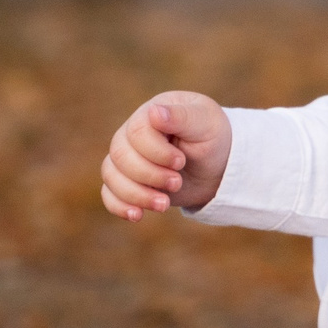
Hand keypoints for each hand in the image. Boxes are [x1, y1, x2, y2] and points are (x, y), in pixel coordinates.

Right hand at [99, 91, 231, 220]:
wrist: (218, 168)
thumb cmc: (214, 139)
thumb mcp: (205, 124)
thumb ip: (181, 116)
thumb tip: (153, 111)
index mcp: (151, 113)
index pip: (136, 132)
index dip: (156, 152)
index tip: (181, 162)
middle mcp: (133, 133)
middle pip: (120, 155)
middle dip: (149, 175)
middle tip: (177, 182)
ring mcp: (127, 158)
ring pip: (111, 175)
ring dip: (136, 194)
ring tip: (164, 204)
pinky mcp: (128, 181)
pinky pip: (109, 193)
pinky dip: (119, 206)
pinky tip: (138, 215)